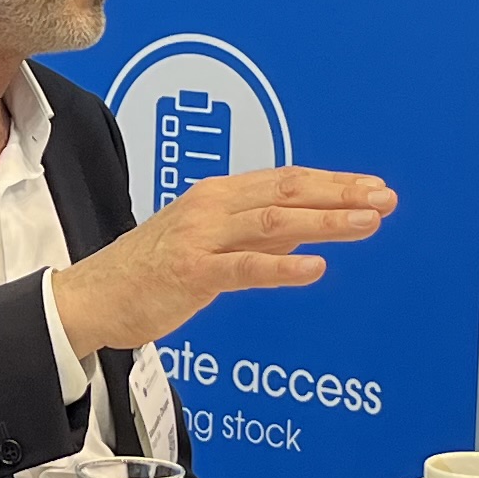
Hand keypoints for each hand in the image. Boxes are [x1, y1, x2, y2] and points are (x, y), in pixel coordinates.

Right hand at [52, 167, 394, 357]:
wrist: (94, 296)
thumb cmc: (148, 271)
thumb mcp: (208, 243)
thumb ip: (256, 236)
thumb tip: (308, 232)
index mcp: (218, 195)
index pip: (286, 181)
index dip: (333, 183)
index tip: (373, 188)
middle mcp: (212, 207)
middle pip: (287, 192)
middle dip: (340, 195)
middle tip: (384, 199)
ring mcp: (201, 238)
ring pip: (274, 223)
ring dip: (325, 222)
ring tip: (366, 223)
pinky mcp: (191, 273)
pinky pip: (244, 267)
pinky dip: (283, 267)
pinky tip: (316, 268)